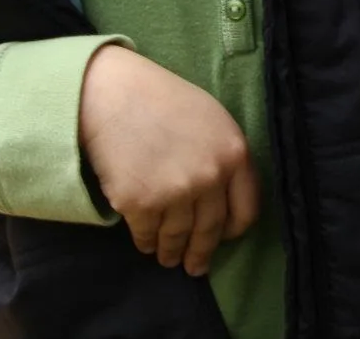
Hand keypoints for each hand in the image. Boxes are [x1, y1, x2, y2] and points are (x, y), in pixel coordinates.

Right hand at [78, 44, 260, 276]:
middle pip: (211, 230)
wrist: (113, 94)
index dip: (233, 229)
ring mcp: (175, 192)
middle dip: (201, 252)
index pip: (246, 209)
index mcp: (235, 153)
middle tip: (195, 266)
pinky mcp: (140, 203)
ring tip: (168, 258)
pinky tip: (146, 244)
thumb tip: (224, 196)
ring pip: (177, 237)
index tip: (224, 238)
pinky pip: (146, 235)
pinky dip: (146, 243)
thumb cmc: (162, 100)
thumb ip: (223, 157)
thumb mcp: (212, 120)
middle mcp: (210, 177)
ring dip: (172, 252)